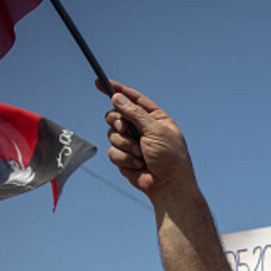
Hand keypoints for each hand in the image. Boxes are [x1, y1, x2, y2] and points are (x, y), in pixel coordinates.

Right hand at [99, 80, 197, 197]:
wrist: (168, 187)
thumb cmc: (170, 159)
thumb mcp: (156, 131)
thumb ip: (135, 114)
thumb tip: (117, 98)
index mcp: (155, 118)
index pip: (133, 99)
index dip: (117, 90)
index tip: (100, 83)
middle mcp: (142, 129)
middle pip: (116, 115)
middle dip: (118, 121)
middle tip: (124, 128)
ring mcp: (132, 143)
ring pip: (112, 134)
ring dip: (125, 145)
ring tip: (141, 155)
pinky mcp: (124, 158)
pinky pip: (112, 151)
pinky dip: (124, 158)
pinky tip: (138, 165)